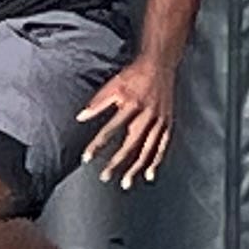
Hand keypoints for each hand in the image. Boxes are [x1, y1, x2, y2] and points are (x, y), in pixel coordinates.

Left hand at [79, 56, 177, 186]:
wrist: (159, 65)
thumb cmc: (133, 75)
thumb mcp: (112, 85)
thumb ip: (97, 103)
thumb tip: (80, 118)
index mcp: (131, 104)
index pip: (110, 129)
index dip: (97, 145)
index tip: (86, 157)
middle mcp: (146, 115)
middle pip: (130, 145)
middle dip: (116, 163)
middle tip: (104, 176)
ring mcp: (159, 121)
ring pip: (147, 150)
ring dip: (135, 168)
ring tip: (125, 182)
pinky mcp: (168, 123)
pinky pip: (162, 146)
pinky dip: (156, 161)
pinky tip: (149, 174)